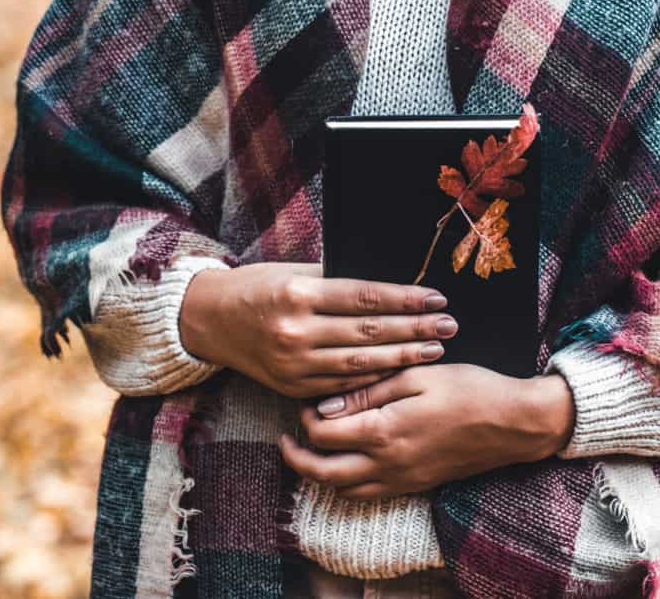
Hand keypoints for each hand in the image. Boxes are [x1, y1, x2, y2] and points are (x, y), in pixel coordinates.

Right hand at [178, 263, 458, 397]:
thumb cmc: (259, 287)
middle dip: (415, 329)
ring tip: (435, 349)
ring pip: (361, 364)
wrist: (210, 320)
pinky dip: (375, 379)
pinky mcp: (293, 386)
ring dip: (403, 357)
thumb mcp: (294, 273)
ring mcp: (294, 363)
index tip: (436, 299)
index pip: (366, 298)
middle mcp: (296, 331)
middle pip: (370, 332)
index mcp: (299, 294)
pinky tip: (401, 371)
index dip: (405, 300)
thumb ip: (336, 281)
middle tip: (449, 326)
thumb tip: (389, 286)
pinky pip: (343, 385)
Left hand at [278, 364, 575, 499]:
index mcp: (384, 432)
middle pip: (323, 474)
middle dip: (297, 458)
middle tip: (287, 439)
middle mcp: (388, 464)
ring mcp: (402, 480)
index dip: (306, 418)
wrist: (513, 423)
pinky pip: (369, 495)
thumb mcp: (416, 376)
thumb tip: (324, 407)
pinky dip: (349, 483)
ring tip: (316, 449)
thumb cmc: (469, 389)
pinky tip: (351, 459)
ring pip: (343, 491)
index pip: (322, 435)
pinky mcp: (416, 485)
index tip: (308, 400)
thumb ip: (367, 393)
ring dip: (322, 473)